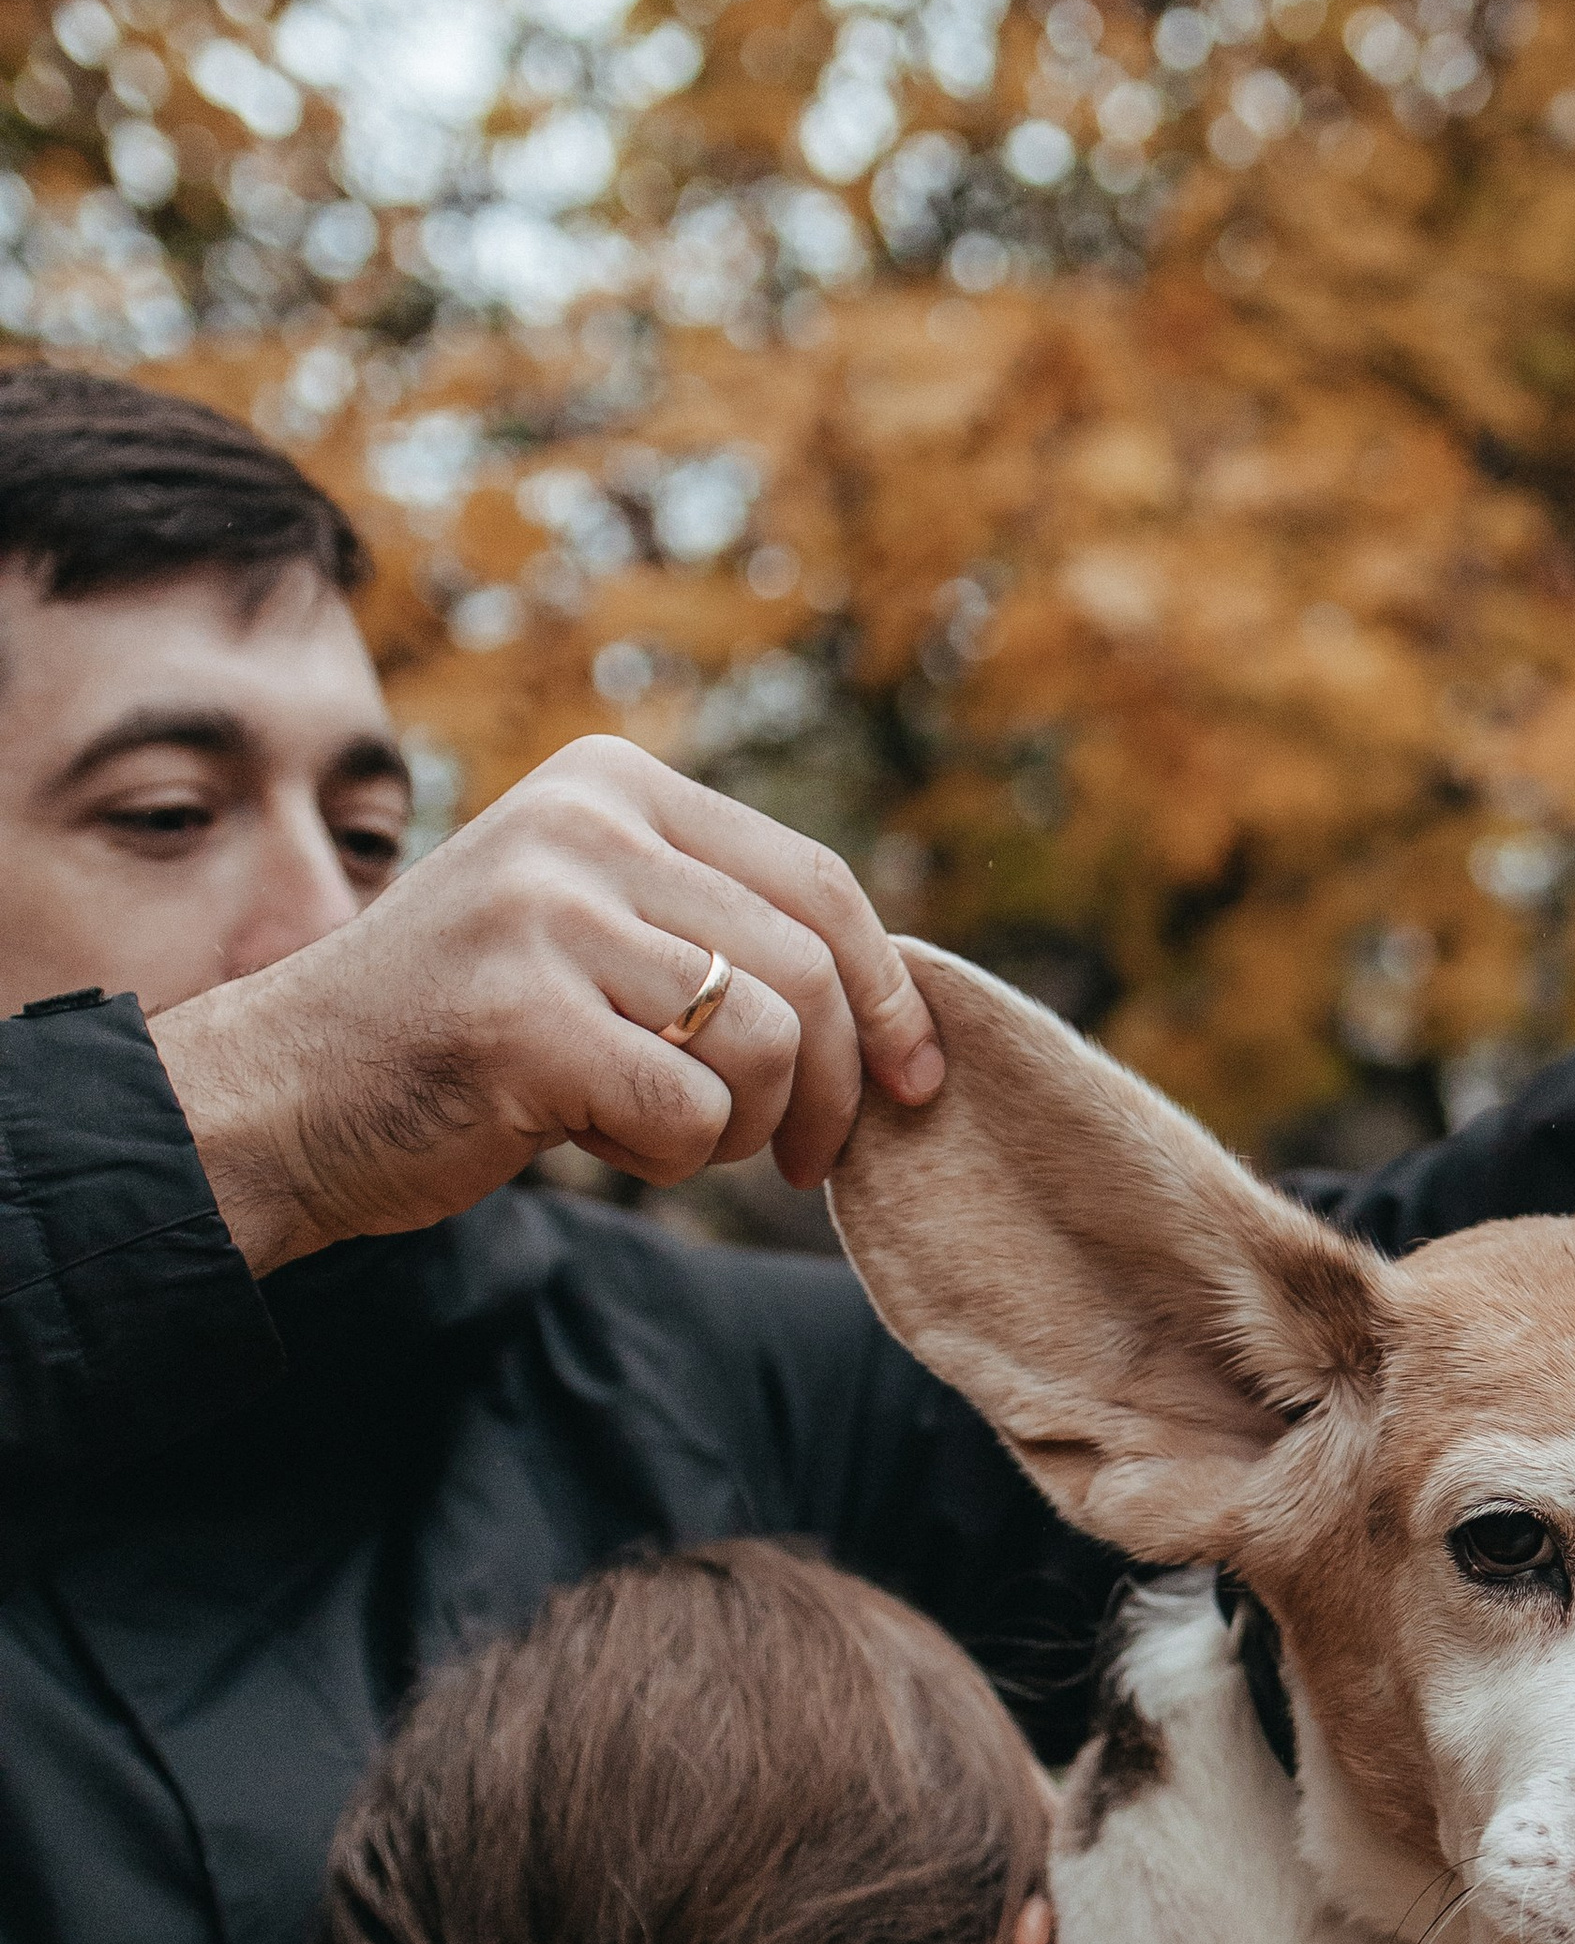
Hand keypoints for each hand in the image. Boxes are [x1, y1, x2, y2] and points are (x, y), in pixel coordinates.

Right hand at [151, 735, 943, 1274]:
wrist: (288, 1095)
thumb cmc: (467, 1035)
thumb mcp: (593, 933)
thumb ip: (716, 928)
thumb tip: (901, 1004)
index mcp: (612, 784)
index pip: (819, 882)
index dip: (890, 997)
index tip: (916, 1083)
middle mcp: (582, 824)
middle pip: (808, 970)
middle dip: (831, 1090)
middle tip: (796, 1158)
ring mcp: (547, 913)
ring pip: (763, 1042)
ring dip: (742, 1126)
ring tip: (666, 1130)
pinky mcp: (523, 1016)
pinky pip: (689, 1110)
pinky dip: (669, 1154)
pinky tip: (596, 1137)